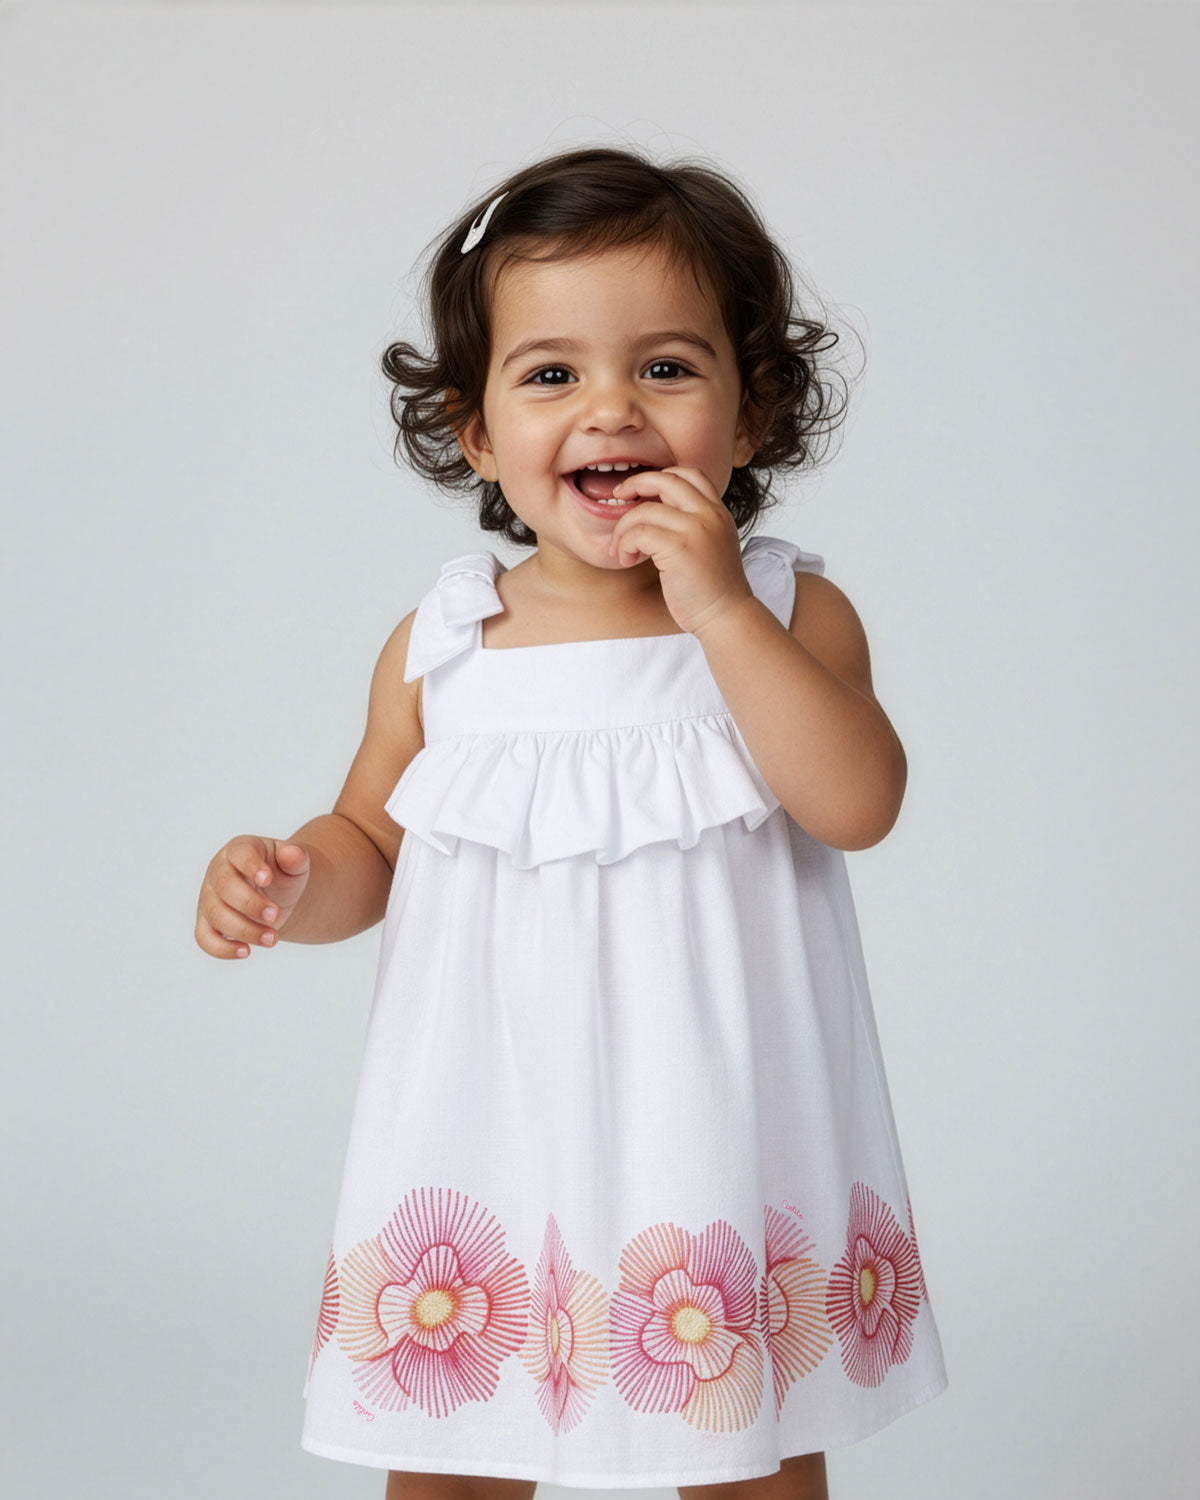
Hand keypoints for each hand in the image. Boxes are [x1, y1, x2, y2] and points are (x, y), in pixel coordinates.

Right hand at [195, 836, 309, 958]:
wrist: (275, 895)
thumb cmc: (281, 874)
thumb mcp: (294, 864)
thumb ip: (296, 858)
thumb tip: (293, 853)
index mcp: (239, 850)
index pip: (239, 853)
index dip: (250, 865)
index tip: (267, 879)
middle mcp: (218, 872)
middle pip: (225, 887)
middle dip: (250, 904)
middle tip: (276, 916)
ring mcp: (208, 898)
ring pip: (216, 915)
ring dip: (244, 930)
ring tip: (272, 939)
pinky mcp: (206, 923)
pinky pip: (204, 938)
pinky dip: (222, 949)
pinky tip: (246, 952)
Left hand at [605, 466, 754, 636]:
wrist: (727, 616)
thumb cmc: (712, 589)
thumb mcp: (710, 545)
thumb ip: (692, 524)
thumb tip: (654, 508)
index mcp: (718, 512)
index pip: (689, 474)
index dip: (660, 477)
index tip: (641, 492)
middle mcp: (710, 515)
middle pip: (665, 479)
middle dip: (635, 484)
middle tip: (618, 497)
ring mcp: (696, 529)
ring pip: (644, 511)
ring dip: (623, 529)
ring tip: (623, 551)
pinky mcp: (679, 548)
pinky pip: (639, 533)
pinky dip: (625, 544)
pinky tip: (628, 560)